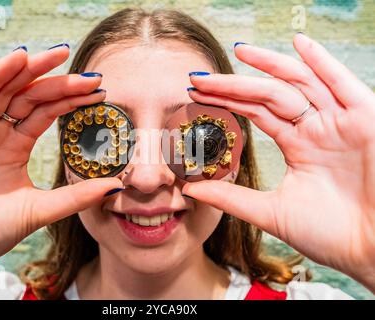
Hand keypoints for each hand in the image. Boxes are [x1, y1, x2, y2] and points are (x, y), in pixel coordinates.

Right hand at [0, 45, 122, 297]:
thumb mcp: (40, 208)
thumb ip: (76, 196)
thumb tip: (116, 186)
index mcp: (15, 146)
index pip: (47, 113)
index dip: (72, 101)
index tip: (100, 92)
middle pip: (31, 97)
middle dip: (61, 84)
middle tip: (91, 76)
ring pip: (5, 89)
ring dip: (31, 69)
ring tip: (59, 54)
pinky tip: (19, 59)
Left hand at [183, 33, 374, 290]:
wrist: (373, 252)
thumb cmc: (331, 235)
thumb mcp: (272, 212)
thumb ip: (231, 198)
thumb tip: (190, 189)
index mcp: (297, 145)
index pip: (255, 112)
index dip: (226, 101)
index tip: (195, 94)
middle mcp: (316, 129)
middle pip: (270, 94)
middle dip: (235, 84)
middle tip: (199, 77)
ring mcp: (340, 122)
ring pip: (301, 83)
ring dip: (271, 64)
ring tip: (239, 51)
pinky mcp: (366, 120)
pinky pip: (342, 85)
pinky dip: (323, 63)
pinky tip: (299, 44)